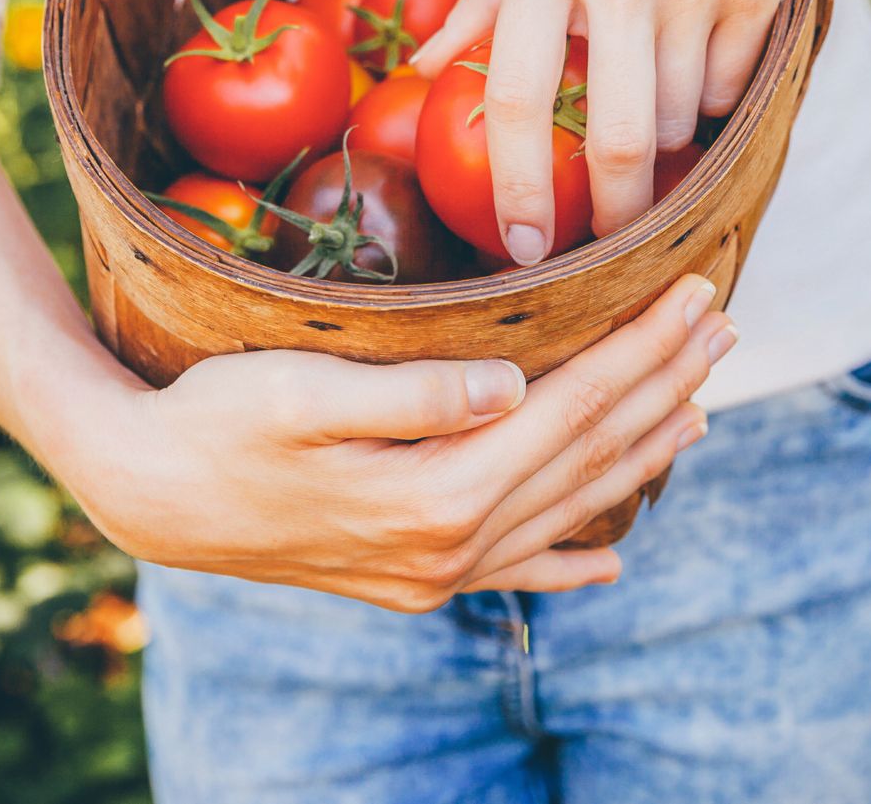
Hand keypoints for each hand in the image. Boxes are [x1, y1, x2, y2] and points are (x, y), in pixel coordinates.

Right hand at [45, 275, 733, 611]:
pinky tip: (609, 557)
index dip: (640, 348)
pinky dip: (570, 558)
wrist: (150, 497)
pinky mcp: (413, 576)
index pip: (571, 408)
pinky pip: (515, 572)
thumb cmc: (215, 423)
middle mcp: (449, 546)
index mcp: (433, 493)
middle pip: (586, 455)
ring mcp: (435, 571)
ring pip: (567, 507)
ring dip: (637, 454)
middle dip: (661, 386)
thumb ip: (412, 395)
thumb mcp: (299, 392)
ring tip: (697, 408)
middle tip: (720, 328)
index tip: (695, 294)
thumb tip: (515, 386)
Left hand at [413, 0, 801, 261]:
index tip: (520, 247)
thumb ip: (477, 9)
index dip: (517, 186)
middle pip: (618, 138)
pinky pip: (730, 89)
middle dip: (614, 211)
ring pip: (681, 120)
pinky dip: (711, 97)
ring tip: (651, 89)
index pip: (520, 97)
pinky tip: (699, 51)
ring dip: (663, 137)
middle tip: (604, 237)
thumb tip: (423, 78)